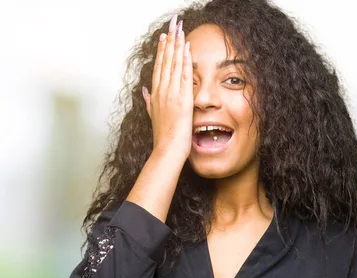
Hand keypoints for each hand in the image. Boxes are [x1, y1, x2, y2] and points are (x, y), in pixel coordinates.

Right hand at [142, 14, 192, 159]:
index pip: (159, 66)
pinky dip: (184, 60)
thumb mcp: (153, 116)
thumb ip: (149, 102)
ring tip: (180, 28)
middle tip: (173, 23)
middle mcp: (161, 90)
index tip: (165, 36)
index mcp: (155, 94)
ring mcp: (170, 93)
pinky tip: (186, 48)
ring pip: (173, 63)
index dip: (162, 50)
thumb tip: (144, 91)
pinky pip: (184, 75)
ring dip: (177, 44)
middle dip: (170, 40)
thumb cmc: (163, 137)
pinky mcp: (181, 98)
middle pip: (165, 60)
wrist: (166, 150)